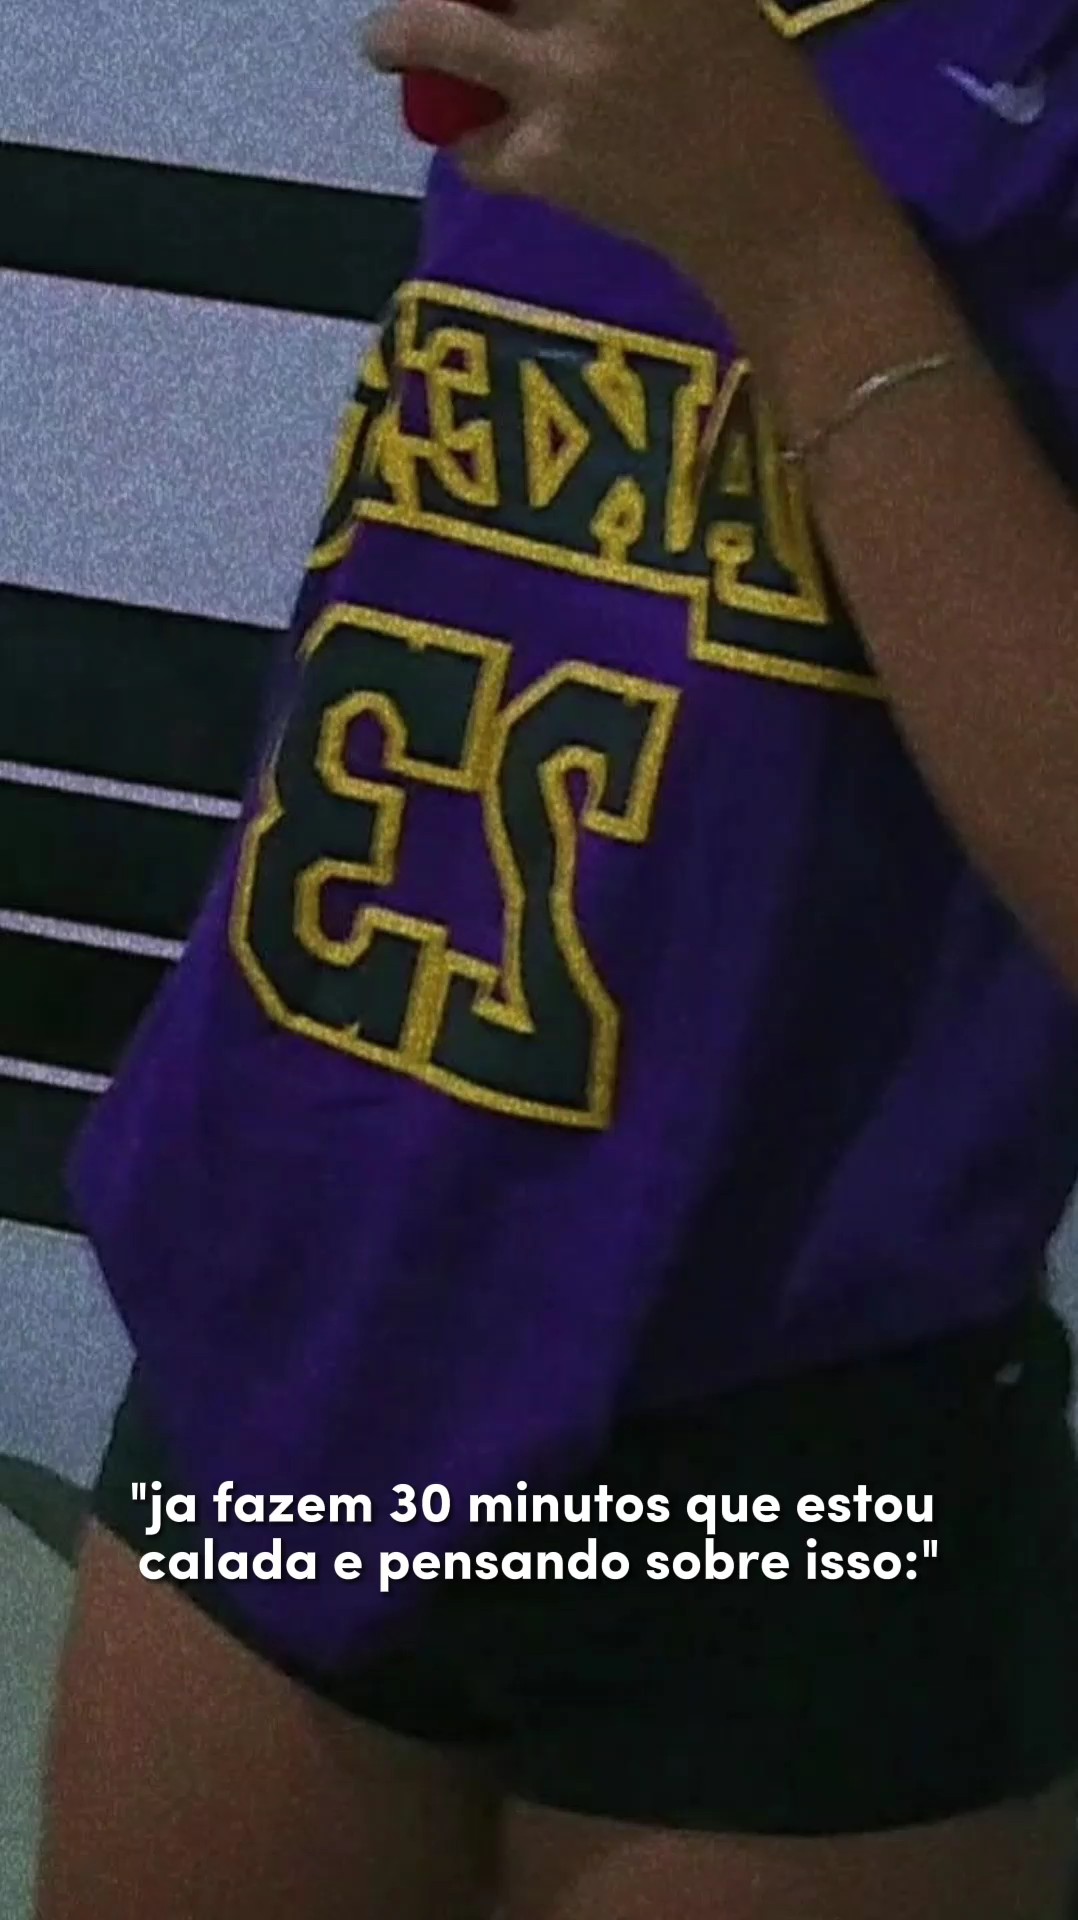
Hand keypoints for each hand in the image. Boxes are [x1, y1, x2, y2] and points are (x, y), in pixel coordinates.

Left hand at [360, 0, 855, 288]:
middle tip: (414, 7)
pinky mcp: (547, 155)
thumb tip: (536, 12)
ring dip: (400, 36)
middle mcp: (598, 0)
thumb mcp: (700, 2)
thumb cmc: (756, 96)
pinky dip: (474, 145)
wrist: (776, 210)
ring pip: (441, 35)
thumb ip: (614, 0)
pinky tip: (490, 146)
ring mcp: (564, 72)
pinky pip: (476, 144)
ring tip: (385, 42)